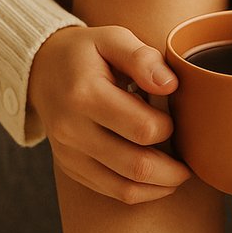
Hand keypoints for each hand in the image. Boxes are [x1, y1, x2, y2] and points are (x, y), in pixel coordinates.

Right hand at [27, 24, 192, 202]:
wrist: (42, 72)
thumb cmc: (86, 54)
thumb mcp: (112, 39)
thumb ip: (142, 58)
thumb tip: (170, 85)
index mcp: (85, 94)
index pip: (143, 128)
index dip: (168, 128)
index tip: (172, 119)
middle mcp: (72, 130)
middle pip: (137, 166)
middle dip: (173, 169)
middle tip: (189, 162)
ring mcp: (69, 154)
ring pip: (126, 188)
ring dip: (161, 187)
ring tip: (178, 175)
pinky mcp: (71, 168)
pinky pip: (112, 192)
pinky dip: (141, 192)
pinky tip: (157, 181)